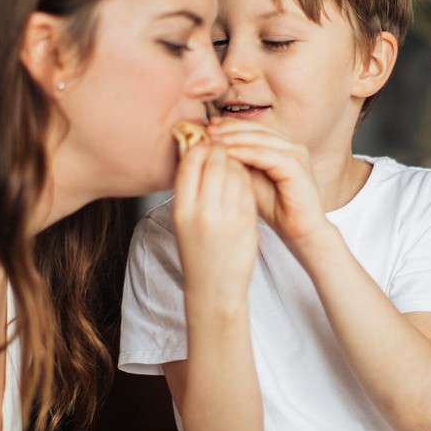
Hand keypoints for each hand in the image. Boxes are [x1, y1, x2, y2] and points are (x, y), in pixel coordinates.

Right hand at [172, 142, 257, 301]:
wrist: (214, 287)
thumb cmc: (198, 250)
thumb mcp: (183, 220)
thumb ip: (190, 189)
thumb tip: (197, 150)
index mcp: (182, 209)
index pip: (191, 162)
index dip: (200, 147)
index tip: (206, 143)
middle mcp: (203, 212)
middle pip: (215, 162)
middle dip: (221, 149)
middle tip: (223, 147)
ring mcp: (227, 217)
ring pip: (235, 171)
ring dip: (236, 161)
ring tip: (233, 162)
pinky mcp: (247, 222)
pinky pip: (249, 187)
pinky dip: (246, 176)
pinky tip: (244, 178)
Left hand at [207, 119, 326, 246]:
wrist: (298, 230)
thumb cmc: (275, 208)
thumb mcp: (251, 180)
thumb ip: (238, 162)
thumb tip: (212, 148)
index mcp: (282, 146)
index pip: (253, 128)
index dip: (230, 126)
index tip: (207, 127)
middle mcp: (291, 146)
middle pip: (256, 129)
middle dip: (230, 128)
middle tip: (207, 130)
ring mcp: (296, 153)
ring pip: (260, 138)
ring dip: (234, 138)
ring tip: (213, 140)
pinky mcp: (296, 165)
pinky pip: (265, 155)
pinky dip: (245, 153)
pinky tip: (227, 154)